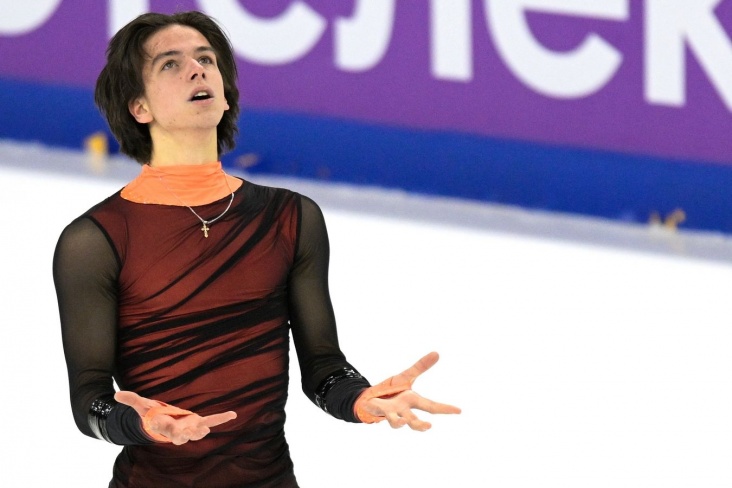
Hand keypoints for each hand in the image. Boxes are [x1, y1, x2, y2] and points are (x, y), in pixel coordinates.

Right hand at [114, 391, 236, 444]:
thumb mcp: (141, 405)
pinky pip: (211, 420)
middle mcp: (178, 431)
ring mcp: (190, 428)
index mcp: (165, 427)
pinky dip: (221, 418)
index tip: (175, 431)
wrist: (162, 423)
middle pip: (183, 436)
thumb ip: (131, 399)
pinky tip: (233, 414)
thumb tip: (116, 394)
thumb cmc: (152, 414)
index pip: (169, 431)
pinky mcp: (198, 423)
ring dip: (202, 431)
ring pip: (197, 433)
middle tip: (193, 431)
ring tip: (206, 428)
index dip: (172, 431)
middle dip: (186, 434)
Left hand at [354, 351, 460, 430]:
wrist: (370, 396)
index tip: (459, 411)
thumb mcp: (406, 376)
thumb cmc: (390, 389)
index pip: (431, 406)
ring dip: (402, 423)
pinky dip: (391, 418)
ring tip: (406, 422)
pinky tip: (396, 419)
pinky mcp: (380, 410)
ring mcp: (392, 412)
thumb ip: (420, 366)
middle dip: (422, 425)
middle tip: (429, 426)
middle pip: (415, 420)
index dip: (445, 409)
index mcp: (412, 401)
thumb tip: (437, 353)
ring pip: (399, 422)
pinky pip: (385, 415)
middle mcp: (404, 410)